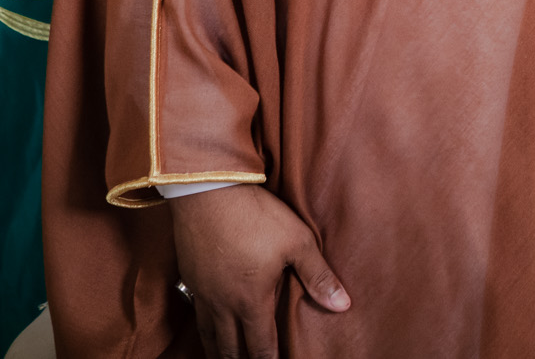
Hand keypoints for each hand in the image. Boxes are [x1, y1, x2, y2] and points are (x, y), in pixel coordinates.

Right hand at [170, 184, 349, 358]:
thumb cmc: (257, 215)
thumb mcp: (298, 242)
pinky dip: (204, 331)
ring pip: (209, 335)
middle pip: (229, 348)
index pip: (260, 346)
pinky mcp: (190, 277)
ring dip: (220, 351)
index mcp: (251, 301)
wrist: (208, 191)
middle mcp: (222, 304)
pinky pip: (196, 316)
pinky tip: (208, 328)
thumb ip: (319, 276)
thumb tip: (344, 305)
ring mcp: (202, 292)